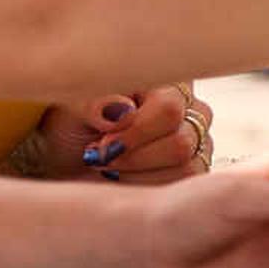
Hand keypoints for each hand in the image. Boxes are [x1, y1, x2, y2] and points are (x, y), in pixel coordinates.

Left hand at [35, 83, 212, 184]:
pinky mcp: (195, 168)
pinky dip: (147, 186)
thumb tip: (122, 111)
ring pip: (185, 166)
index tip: (102, 143)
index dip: (136, 133)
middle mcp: (190, 107)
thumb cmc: (73, 127)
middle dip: (133, 158)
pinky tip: (124, 179)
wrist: (70, 159)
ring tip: (109, 168)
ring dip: (137, 174)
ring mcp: (197, 139)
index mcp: (163, 80)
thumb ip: (95, 104)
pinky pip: (183, 185)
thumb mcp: (71, 110)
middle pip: (181, 141)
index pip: (169, 108)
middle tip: (100, 158)